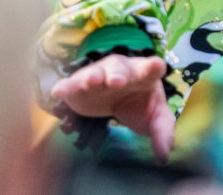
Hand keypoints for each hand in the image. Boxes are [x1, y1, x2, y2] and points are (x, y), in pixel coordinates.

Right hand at [49, 54, 175, 160]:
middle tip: (117, 82)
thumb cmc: (140, 105)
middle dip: (118, 75)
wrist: (116, 100)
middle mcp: (121, 71)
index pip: (151, 68)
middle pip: (120, 70)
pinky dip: (65, 87)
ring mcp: (98, 76)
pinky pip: (70, 85)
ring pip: (94, 73)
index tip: (157, 66)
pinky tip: (58, 92)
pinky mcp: (78, 87)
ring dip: (92, 77)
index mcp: (144, 75)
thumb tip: (164, 157)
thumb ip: (163, 133)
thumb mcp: (155, 118)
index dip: (153, 67)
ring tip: (91, 82)